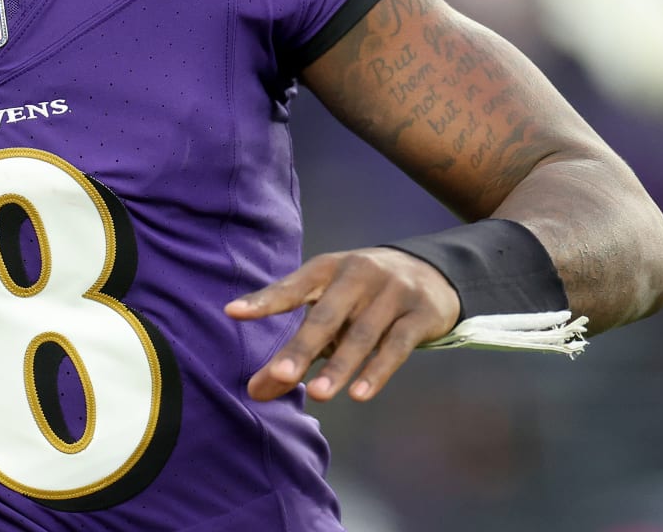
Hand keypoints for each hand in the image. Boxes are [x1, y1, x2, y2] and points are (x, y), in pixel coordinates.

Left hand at [223, 247, 459, 402]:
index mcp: (326, 268)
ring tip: (316, 394)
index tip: (232, 312)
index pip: (292, 286)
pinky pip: (397, 345)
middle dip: (301, 347)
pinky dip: (378, 370)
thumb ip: (294, 349)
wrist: (430, 274)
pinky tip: (359, 394)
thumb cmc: (360, 297)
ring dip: (339, 366)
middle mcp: (358, 275)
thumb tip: (256, 392)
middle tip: (279, 375)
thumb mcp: (328, 310)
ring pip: (362, 334)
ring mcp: (392, 293)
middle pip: (326, 316)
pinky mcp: (420, 314)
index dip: (264, 300)